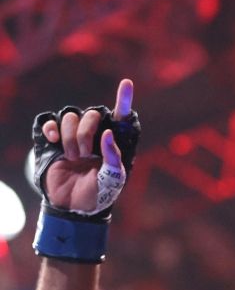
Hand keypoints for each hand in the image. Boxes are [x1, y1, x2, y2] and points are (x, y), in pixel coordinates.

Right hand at [39, 78, 133, 212]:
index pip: (121, 117)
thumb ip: (113, 157)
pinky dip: (52, 129)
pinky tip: (54, 141)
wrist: (75, 205)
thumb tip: (107, 134)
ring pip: (71, 115)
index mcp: (113, 142)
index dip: (124, 100)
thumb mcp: (113, 179)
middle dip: (86, 133)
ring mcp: (74, 136)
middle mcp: (95, 135)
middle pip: (92, 114)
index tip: (127, 83)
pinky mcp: (56, 139)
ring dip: (70, 137)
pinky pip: (51, 122)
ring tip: (74, 158)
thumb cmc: (99, 193)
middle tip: (85, 154)